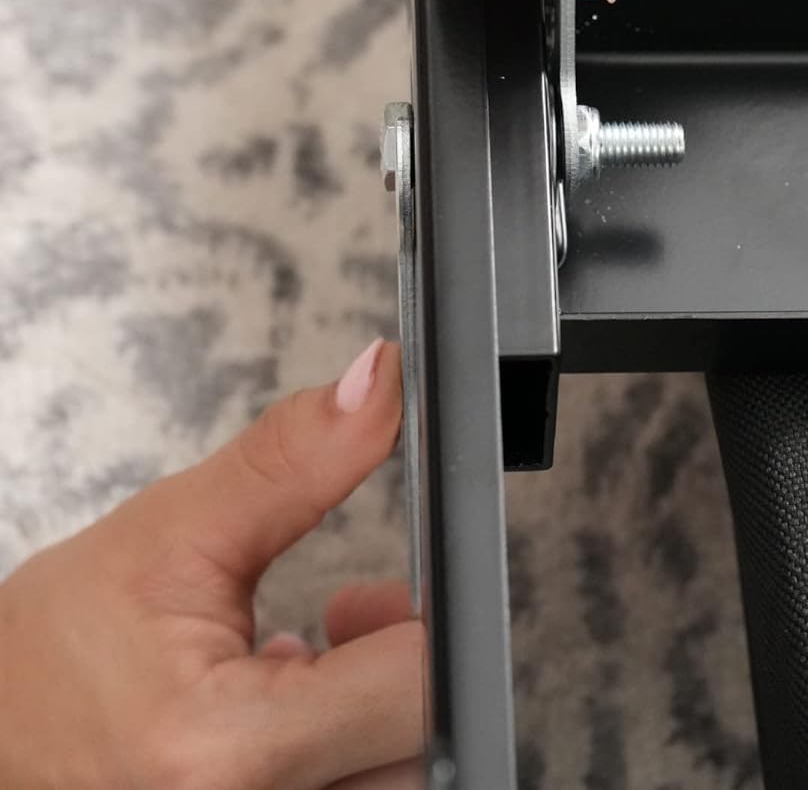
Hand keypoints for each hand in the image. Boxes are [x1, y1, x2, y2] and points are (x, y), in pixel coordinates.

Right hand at [0, 339, 422, 789]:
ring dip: (380, 703)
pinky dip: (351, 738)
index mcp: (227, 754)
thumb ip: (294, 458)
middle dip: (407, 661)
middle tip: (361, 611)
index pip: (414, 692)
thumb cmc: (54, 652)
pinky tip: (300, 689)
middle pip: (418, 743)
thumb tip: (381, 380)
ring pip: (393, 772)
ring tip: (319, 645)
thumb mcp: (174, 529)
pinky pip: (354, 789)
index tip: (411, 581)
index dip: (429, 622)